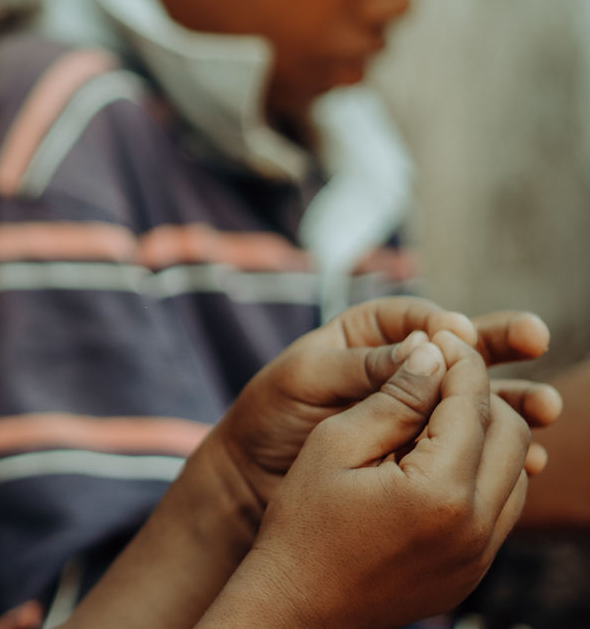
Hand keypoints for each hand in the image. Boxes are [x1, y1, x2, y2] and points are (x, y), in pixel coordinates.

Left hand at [211, 297, 556, 511]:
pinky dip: (502, 451)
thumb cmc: (269, 418)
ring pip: (477, 398)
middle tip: (536, 338)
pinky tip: (529, 459)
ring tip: (544, 408)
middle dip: (503, 342)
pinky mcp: (425, 452)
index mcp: (368, 334)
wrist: (251, 480)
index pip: (418, 317)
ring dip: (515, 399)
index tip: (464, 332)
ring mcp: (418, 410)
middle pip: (463, 348)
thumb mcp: (307, 380)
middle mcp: (401, 366)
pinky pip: (471, 446)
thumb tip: (423, 347)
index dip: (443, 322)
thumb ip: (361, 365)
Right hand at [230, 331, 531, 628]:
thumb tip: (433, 351)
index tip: (440, 333)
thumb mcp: (336, 443)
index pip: (472, 403)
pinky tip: (438, 454)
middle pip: (512, 435)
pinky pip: (501, 508)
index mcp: (439, 490)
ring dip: (488, 432)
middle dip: (481, 392)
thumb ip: (392, 397)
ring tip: (439, 408)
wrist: (298, 605)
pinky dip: (483, 471)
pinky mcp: (473, 571)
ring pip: (517, 471)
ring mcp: (479, 555)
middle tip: (443, 367)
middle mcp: (475, 526)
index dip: (459, 359)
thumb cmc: (303, 520)